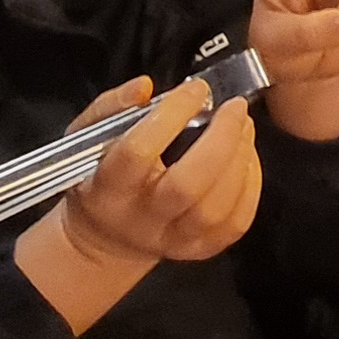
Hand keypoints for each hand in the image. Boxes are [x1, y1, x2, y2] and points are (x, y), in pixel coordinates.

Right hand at [17, 73, 260, 332]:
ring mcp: (173, 241)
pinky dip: (250, 185)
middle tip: (235, 106)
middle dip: (221, 138)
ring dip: (240, 159)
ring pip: (216, 207)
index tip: (197, 89)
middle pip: (187, 184)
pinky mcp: (200, 251)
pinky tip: (247, 157)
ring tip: (244, 127)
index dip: (172, 115)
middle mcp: (141, 220)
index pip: (139, 151)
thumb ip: (111, 107)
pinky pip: (236, 222)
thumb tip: (145, 86)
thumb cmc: (99, 174)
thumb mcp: (87, 136)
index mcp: (107, 189)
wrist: (108, 237)